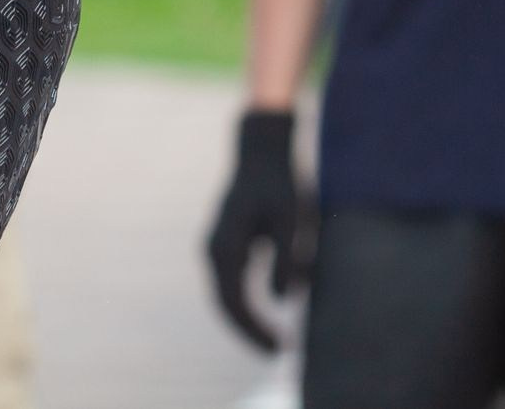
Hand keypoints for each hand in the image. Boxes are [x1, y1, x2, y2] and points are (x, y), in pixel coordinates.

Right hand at [204, 108, 307, 351]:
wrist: (261, 151)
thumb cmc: (280, 183)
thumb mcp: (291, 217)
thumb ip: (287, 254)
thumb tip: (283, 298)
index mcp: (225, 245)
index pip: (233, 301)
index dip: (254, 329)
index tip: (279, 348)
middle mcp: (213, 249)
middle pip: (225, 303)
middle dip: (249, 331)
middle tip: (278, 352)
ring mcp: (215, 246)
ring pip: (226, 295)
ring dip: (246, 319)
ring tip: (274, 341)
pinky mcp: (225, 244)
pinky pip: (231, 284)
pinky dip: (246, 303)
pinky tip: (266, 315)